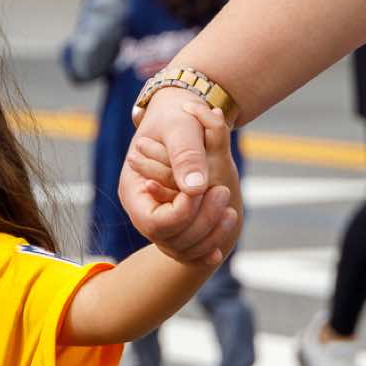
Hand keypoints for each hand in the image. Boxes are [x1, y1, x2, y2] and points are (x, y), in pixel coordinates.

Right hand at [119, 97, 239, 264]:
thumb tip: (196, 188)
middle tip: (223, 191)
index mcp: (134, 190)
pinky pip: (193, 250)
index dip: (182, 211)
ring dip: (211, 233)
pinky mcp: (180, 223)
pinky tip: (225, 236)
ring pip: (184, 248)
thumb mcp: (180, 127)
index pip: (153, 222)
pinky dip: (211, 244)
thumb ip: (185, 155)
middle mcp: (144, 210)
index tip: (205, 188)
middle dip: (201, 221)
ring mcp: (162, 220)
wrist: (182, 115)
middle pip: (169, 238)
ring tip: (231, 210)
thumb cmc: (177, 116)